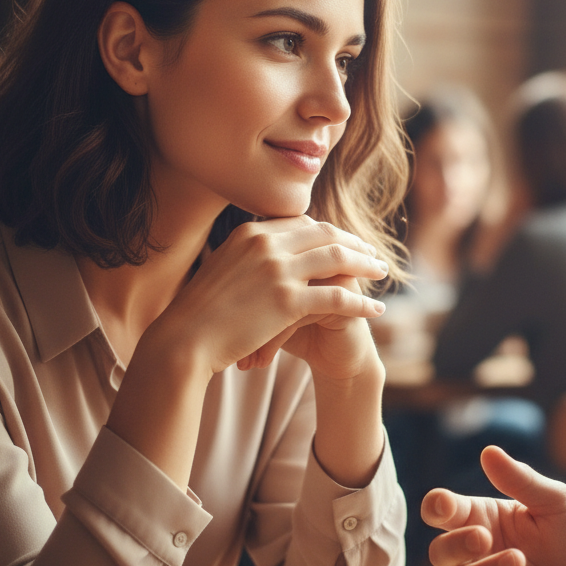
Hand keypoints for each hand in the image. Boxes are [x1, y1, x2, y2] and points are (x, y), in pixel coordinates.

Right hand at [144, 216, 387, 379]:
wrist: (183, 341)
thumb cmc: (200, 313)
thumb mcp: (225, 268)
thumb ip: (251, 256)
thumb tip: (273, 255)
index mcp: (251, 233)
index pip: (304, 223)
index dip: (332, 232)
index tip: (349, 242)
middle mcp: (266, 244)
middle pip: (326, 234)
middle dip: (355, 243)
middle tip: (374, 254)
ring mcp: (277, 270)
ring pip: (337, 258)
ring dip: (365, 264)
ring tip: (382, 273)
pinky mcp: (287, 301)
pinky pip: (337, 297)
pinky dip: (361, 301)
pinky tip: (376, 308)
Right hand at [422, 446, 565, 565]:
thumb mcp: (556, 501)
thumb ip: (521, 479)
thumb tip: (488, 451)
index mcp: (484, 518)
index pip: (443, 511)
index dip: (436, 507)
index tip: (445, 506)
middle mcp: (478, 554)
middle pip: (440, 552)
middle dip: (456, 544)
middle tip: (484, 538)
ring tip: (520, 562)